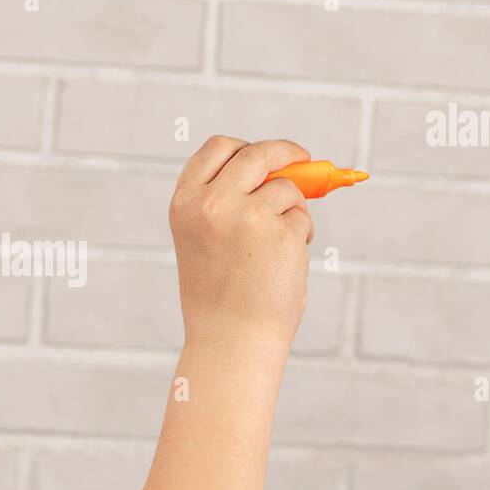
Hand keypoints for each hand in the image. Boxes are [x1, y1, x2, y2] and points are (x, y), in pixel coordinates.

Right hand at [168, 137, 313, 349]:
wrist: (230, 342)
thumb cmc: (219, 298)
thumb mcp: (204, 240)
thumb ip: (228, 201)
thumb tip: (284, 169)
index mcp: (185, 203)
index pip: (217, 149)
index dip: (245, 147)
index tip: (268, 154)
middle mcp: (212, 202)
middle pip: (257, 154)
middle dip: (285, 152)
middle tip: (304, 160)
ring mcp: (248, 215)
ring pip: (287, 189)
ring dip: (293, 211)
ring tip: (278, 251)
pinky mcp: (281, 233)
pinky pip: (302, 218)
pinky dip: (302, 236)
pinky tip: (284, 266)